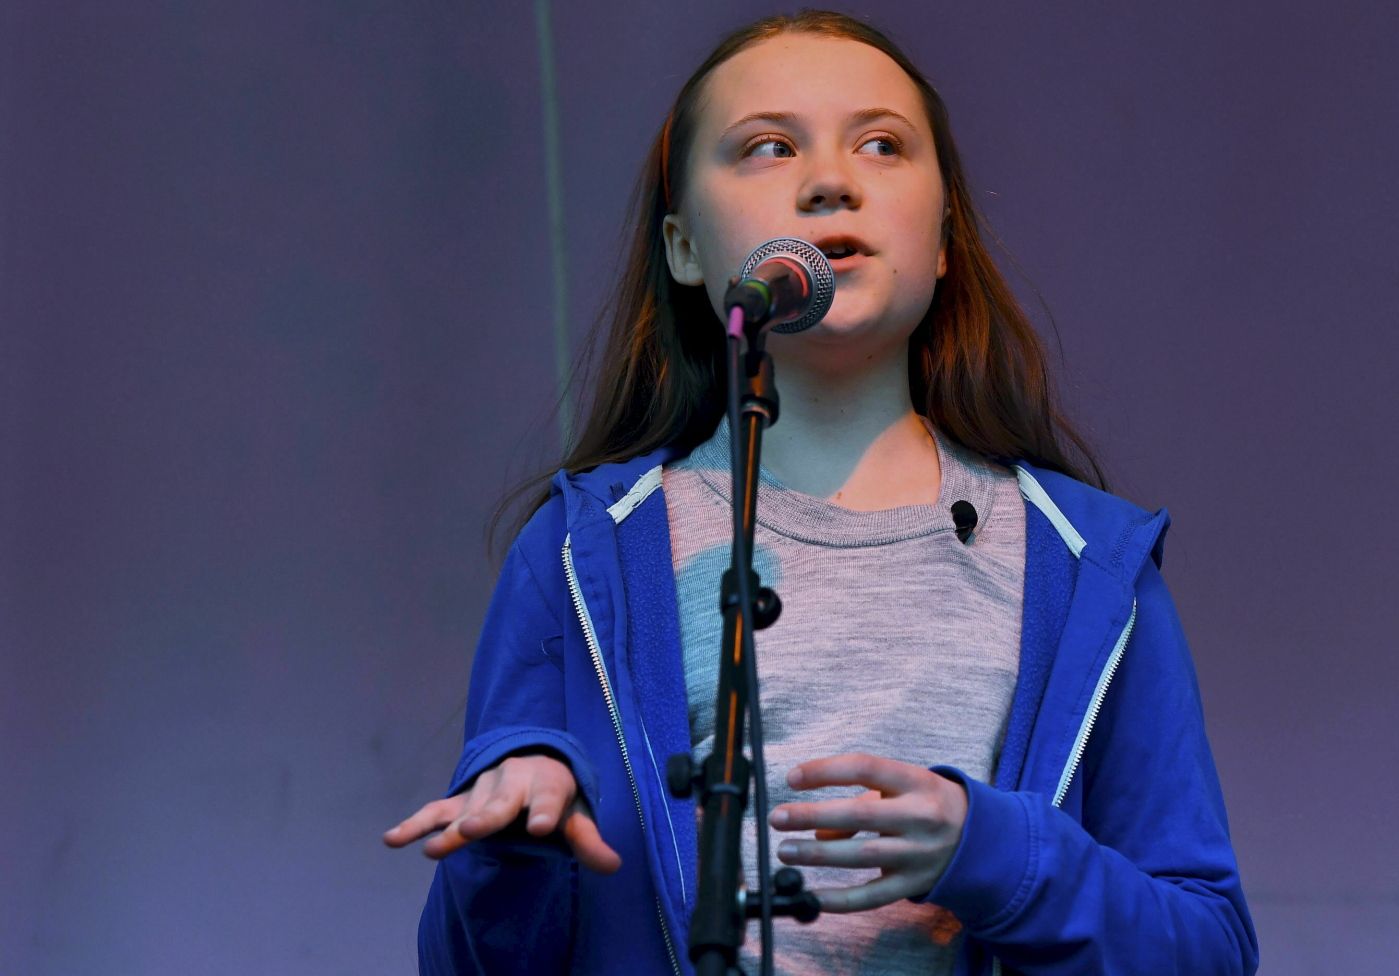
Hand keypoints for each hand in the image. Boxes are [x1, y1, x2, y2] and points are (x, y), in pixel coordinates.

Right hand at [383, 754, 621, 873]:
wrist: (532, 759)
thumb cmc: (556, 794)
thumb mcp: (577, 813)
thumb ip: (588, 840)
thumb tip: (613, 866)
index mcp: (547, 784)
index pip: (549, 800)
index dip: (545, 813)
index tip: (539, 827)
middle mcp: (513, 782)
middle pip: (500, 803)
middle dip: (487, 817)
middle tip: (474, 830)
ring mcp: (483, 790)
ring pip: (467, 810)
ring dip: (450, 829)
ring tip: (433, 850)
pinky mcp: (461, 799)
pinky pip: (436, 810)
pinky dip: (415, 824)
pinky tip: (392, 839)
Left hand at [768, 753, 967, 912]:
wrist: (982, 838)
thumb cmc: (929, 803)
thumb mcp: (900, 789)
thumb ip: (860, 802)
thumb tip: (817, 830)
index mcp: (917, 782)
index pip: (866, 768)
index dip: (826, 771)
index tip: (792, 777)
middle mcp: (921, 817)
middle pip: (860, 814)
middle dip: (813, 815)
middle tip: (778, 818)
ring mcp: (919, 854)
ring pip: (863, 856)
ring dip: (819, 855)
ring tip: (786, 851)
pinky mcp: (915, 885)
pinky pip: (873, 896)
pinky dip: (841, 900)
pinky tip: (812, 897)